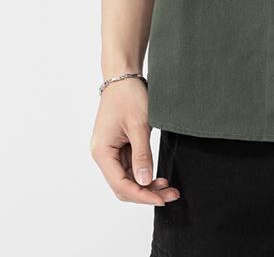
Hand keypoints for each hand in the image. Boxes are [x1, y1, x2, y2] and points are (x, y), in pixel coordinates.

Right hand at [90, 78, 180, 205]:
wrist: (124, 75)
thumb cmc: (128, 96)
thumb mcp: (139, 125)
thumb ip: (142, 155)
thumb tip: (144, 182)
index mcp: (102, 152)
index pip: (121, 184)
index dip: (142, 195)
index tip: (162, 199)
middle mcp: (103, 155)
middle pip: (123, 185)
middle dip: (146, 193)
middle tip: (171, 195)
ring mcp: (111, 151)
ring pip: (128, 178)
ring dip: (147, 185)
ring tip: (169, 188)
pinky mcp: (119, 146)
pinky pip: (131, 166)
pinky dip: (145, 173)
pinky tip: (159, 176)